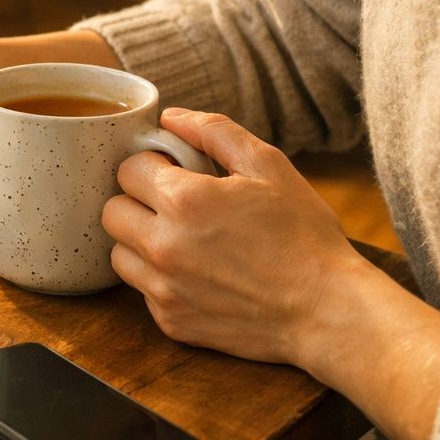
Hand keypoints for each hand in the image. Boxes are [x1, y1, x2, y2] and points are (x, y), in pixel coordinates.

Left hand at [101, 108, 368, 366]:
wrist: (327, 311)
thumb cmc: (304, 236)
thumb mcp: (268, 166)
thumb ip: (214, 132)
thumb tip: (171, 117)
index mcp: (183, 201)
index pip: (127, 169)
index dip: (150, 165)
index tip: (174, 173)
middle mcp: (163, 246)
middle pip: (111, 211)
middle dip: (136, 201)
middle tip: (173, 204)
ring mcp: (164, 289)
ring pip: (118, 254)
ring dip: (140, 241)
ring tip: (182, 238)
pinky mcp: (171, 322)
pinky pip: (142, 291)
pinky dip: (159, 278)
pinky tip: (197, 273)